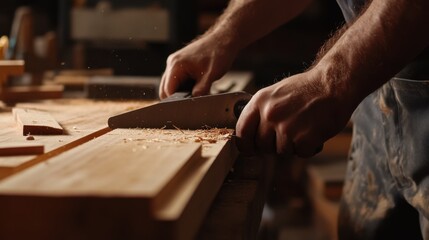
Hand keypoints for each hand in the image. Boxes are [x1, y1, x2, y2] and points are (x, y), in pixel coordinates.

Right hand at [159, 34, 237, 98]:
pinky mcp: (181, 65)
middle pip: (166, 89)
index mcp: (176, 65)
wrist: (223, 39)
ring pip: (171, 85)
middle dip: (176, 98)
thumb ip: (201, 90)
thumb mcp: (211, 74)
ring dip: (181, 93)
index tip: (184, 108)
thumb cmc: (218, 52)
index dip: (174, 101)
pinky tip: (196, 88)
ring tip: (196, 94)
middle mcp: (172, 63)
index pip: (167, 90)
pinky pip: (177, 80)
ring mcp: (175, 64)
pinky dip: (184, 87)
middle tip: (191, 103)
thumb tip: (195, 101)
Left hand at [236, 69, 355, 157]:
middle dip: (273, 145)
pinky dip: (308, 147)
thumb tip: (250, 133)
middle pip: (261, 145)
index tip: (250, 150)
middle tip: (288, 133)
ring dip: (292, 145)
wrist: (334, 84)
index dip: (245, 145)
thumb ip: (262, 112)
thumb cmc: (307, 89)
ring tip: (303, 127)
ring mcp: (286, 128)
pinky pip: (300, 153)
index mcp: (260, 101)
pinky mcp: (303, 139)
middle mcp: (270, 114)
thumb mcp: (276, 93)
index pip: (242, 131)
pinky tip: (313, 131)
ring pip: (281, 151)